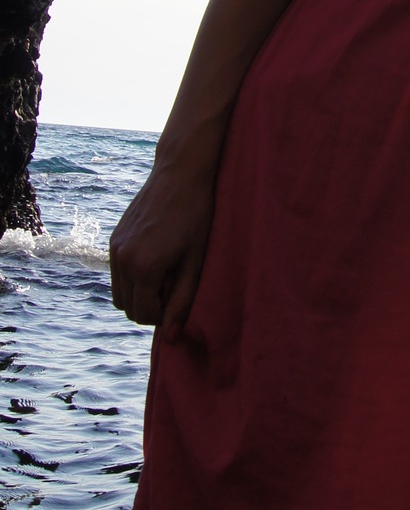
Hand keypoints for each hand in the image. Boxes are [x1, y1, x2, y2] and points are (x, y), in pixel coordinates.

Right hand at [108, 164, 215, 341]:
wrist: (179, 174)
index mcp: (145, 269)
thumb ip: (182, 300)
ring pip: (118, 294)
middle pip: (128, 308)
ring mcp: (114, 249)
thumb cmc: (196, 217)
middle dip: (149, 308)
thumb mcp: (195, 261)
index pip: (145, 315)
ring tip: (165, 275)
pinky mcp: (114, 239)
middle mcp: (123, 261)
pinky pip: (116, 273)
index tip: (179, 300)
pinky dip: (132, 278)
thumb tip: (172, 335)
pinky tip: (155, 260)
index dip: (163, 316)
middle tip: (174, 288)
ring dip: (138, 294)